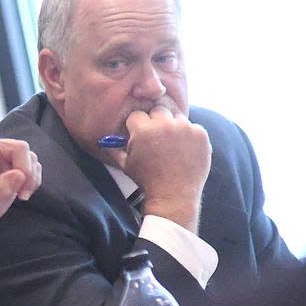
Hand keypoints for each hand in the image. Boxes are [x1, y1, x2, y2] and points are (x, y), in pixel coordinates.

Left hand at [0, 76, 41, 231]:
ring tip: (22, 194)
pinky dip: (34, 180)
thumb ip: (1, 187)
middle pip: (21, 149)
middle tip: (23, 190)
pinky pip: (34, 169)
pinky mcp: (16, 169)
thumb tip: (21, 176)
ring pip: (31, 159)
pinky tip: (26, 192)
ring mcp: (6, 159)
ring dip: (32, 177)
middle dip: (26, 170)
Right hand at [108, 104, 210, 232]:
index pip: (137, 115)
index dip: (136, 125)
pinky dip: (189, 136)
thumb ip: (114, 150)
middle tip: (156, 138)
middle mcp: (164, 124)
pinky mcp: (201, 134)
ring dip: (172, 127)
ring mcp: (185, 128)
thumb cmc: (146, 180)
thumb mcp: (125, 165)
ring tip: (171, 145)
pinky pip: (193, 127)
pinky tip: (184, 150)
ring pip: (176, 118)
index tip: (138, 134)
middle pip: (158, 111)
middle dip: (155, 121)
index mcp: (143, 130)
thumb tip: (105, 141)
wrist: (173, 194)